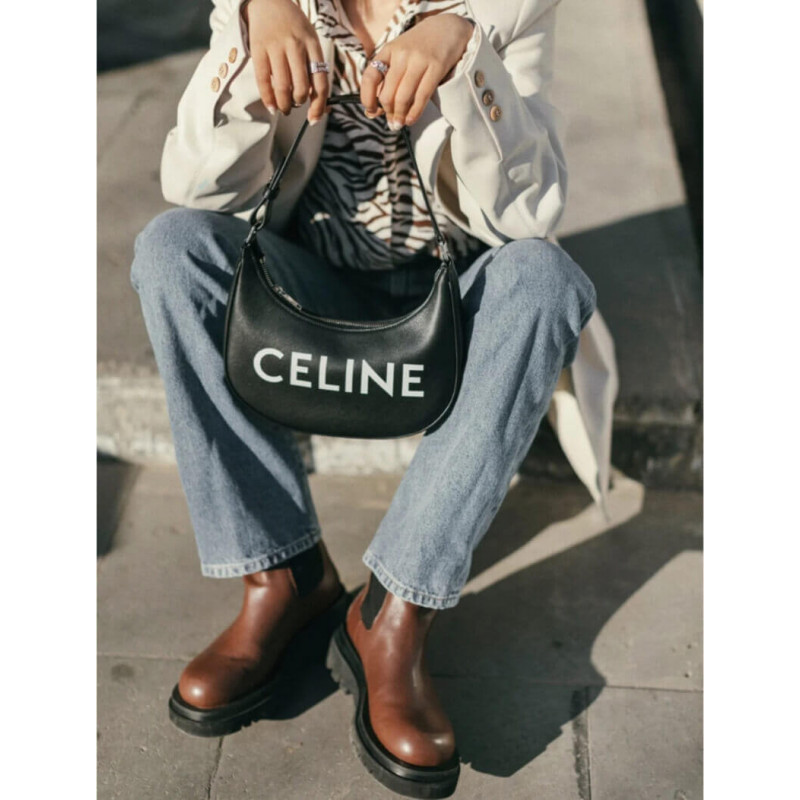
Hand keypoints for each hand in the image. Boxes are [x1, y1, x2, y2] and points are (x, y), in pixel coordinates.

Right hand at [242, 0, 329, 123]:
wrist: (269, 0)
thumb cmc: (294, 27)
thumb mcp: (310, 40)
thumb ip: (315, 67)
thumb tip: (318, 103)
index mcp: (313, 45)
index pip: (321, 83)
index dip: (319, 105)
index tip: (314, 118)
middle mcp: (296, 45)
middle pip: (301, 87)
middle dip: (299, 104)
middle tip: (296, 106)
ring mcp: (276, 46)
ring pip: (282, 87)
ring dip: (284, 105)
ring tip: (284, 108)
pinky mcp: (258, 48)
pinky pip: (263, 80)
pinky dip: (268, 98)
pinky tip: (271, 107)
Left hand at [361, 15, 474, 129]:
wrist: (447, 28)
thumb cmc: (420, 48)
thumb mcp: (400, 57)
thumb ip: (387, 81)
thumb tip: (372, 113)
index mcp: (389, 50)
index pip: (371, 76)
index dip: (367, 97)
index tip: (370, 111)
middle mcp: (402, 54)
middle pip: (387, 93)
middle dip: (388, 112)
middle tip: (392, 122)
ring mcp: (419, 60)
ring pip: (403, 97)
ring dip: (399, 116)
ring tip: (399, 124)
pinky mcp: (436, 66)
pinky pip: (422, 96)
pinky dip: (414, 113)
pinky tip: (410, 120)